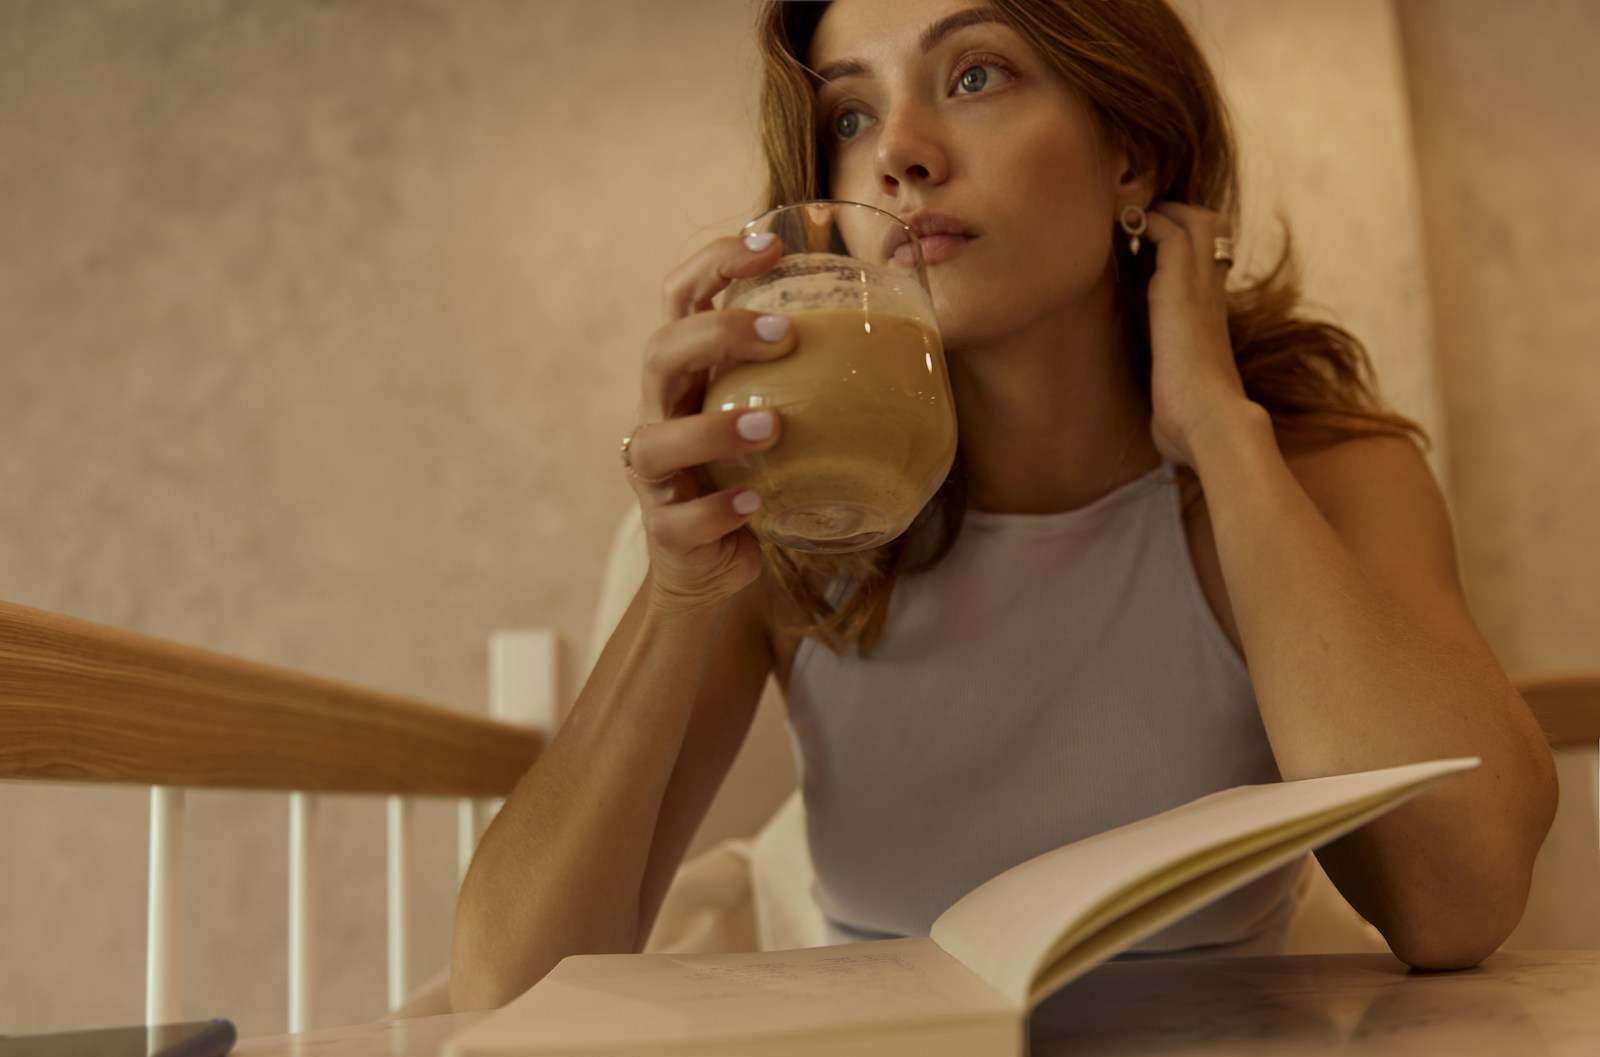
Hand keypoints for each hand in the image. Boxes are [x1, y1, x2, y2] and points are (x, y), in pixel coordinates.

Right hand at [625, 233, 797, 615]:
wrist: (717, 565)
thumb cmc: (758, 473)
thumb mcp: (782, 412)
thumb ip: (818, 370)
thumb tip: (917, 316)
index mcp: (689, 372)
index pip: (681, 297)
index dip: (714, 263)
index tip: (769, 244)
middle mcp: (661, 412)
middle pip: (660, 352)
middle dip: (718, 334)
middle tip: (784, 334)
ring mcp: (657, 475)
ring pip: (655, 441)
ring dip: (712, 429)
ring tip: (772, 426)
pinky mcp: (666, 530)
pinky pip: (681, 519)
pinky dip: (717, 508)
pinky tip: (754, 502)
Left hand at [1140, 202, 1259, 467]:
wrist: (1214, 427)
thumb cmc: (1195, 427)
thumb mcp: (1183, 401)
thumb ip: (1176, 396)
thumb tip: (1166, 422)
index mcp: (1211, 320)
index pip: (1209, 261)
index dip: (1184, 242)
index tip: (1147, 244)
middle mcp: (1211, 297)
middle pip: (1212, 225)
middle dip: (1175, 212)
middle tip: (1140, 220)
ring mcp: (1200, 290)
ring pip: (1195, 219)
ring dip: (1160, 211)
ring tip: (1129, 215)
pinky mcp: (1180, 291)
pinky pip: (1169, 233)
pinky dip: (1146, 222)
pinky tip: (1125, 229)